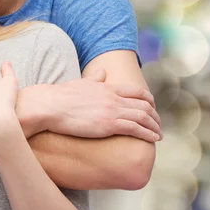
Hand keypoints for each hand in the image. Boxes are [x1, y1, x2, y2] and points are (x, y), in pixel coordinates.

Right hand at [17, 68, 161, 141]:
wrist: (51, 105)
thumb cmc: (60, 96)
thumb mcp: (80, 83)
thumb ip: (93, 78)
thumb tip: (102, 70)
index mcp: (106, 87)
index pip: (136, 91)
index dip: (148, 99)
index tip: (152, 107)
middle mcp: (113, 97)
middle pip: (143, 104)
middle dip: (154, 115)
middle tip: (158, 123)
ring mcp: (112, 111)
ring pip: (143, 117)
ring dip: (154, 126)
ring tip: (159, 134)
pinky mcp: (109, 125)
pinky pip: (135, 129)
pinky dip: (148, 134)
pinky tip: (153, 139)